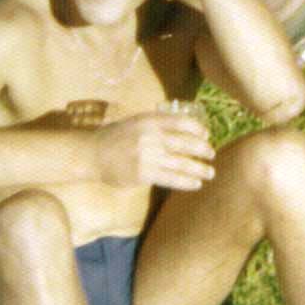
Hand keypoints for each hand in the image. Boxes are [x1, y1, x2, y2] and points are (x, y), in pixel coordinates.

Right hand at [95, 111, 214, 190]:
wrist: (93, 154)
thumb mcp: (136, 121)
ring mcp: (148, 156)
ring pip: (181, 163)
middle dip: (202, 150)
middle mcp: (151, 136)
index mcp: (150, 120)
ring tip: (210, 173)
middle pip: (185, 143)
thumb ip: (157, 123)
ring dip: (199, 169)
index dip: (197, 129)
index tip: (206, 135)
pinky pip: (171, 179)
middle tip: (212, 154)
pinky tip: (196, 184)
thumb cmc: (117, 136)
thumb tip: (185, 128)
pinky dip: (186, 182)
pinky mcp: (144, 174)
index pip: (181, 122)